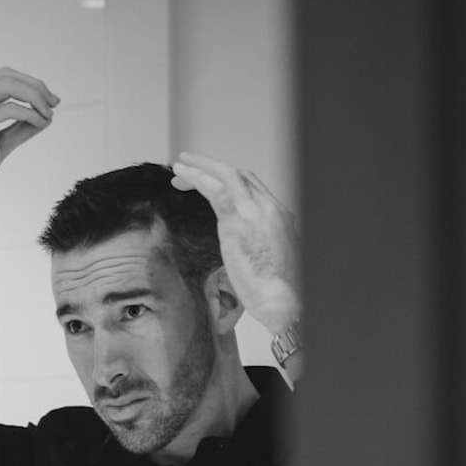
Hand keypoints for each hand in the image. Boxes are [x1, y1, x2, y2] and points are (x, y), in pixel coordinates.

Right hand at [0, 66, 60, 204]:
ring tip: (48, 113)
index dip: (28, 84)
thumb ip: (17, 130)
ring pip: (8, 84)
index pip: (1, 78)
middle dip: (35, 86)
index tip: (48, 101)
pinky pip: (8, 108)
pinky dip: (28, 114)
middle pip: (6, 75)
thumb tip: (43, 120)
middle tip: (54, 103)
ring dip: (34, 96)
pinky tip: (39, 122)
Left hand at [170, 153, 300, 331]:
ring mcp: (256, 211)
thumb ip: (256, 250)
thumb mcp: (268, 263)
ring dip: (202, 167)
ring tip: (181, 165)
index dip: (231, 182)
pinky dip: (197, 176)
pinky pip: (214, 188)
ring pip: (227, 175)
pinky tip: (182, 173)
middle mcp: (270, 208)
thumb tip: (242, 255)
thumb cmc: (277, 293)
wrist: (284, 300)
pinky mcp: (238, 220)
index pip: (254, 189)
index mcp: (280, 218)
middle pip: (241, 176)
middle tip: (190, 172)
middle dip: (214, 170)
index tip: (213, 184)